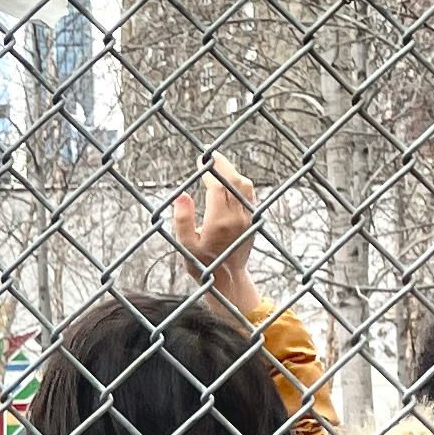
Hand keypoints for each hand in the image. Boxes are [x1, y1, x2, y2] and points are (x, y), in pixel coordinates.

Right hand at [170, 153, 259, 308]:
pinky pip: (249, 194)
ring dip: (233, 172)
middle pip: (235, 181)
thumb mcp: (185, 246)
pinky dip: (240, 182)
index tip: (200, 160)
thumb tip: (180, 195)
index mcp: (220, 222)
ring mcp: (248, 218)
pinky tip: (230, 179)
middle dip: (223, 164)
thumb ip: (182, 220)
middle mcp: (238, 218)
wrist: (228, 280)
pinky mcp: (252, 220)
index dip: (209, 170)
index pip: (218, 186)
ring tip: (219, 164)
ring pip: (245, 186)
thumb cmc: (202, 264)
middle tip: (211, 154)